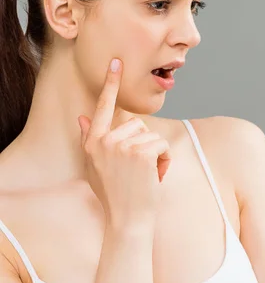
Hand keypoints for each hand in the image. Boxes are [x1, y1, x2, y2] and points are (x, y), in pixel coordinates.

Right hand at [78, 58, 171, 231]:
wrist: (127, 221)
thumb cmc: (114, 195)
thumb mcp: (94, 167)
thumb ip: (89, 140)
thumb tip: (82, 117)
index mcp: (93, 142)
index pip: (103, 107)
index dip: (111, 83)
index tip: (117, 61)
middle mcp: (105, 141)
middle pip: (137, 124)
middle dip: (144, 145)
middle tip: (137, 170)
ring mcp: (122, 146)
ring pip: (151, 135)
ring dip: (155, 154)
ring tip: (145, 175)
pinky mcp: (140, 152)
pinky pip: (162, 145)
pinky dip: (164, 161)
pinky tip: (154, 177)